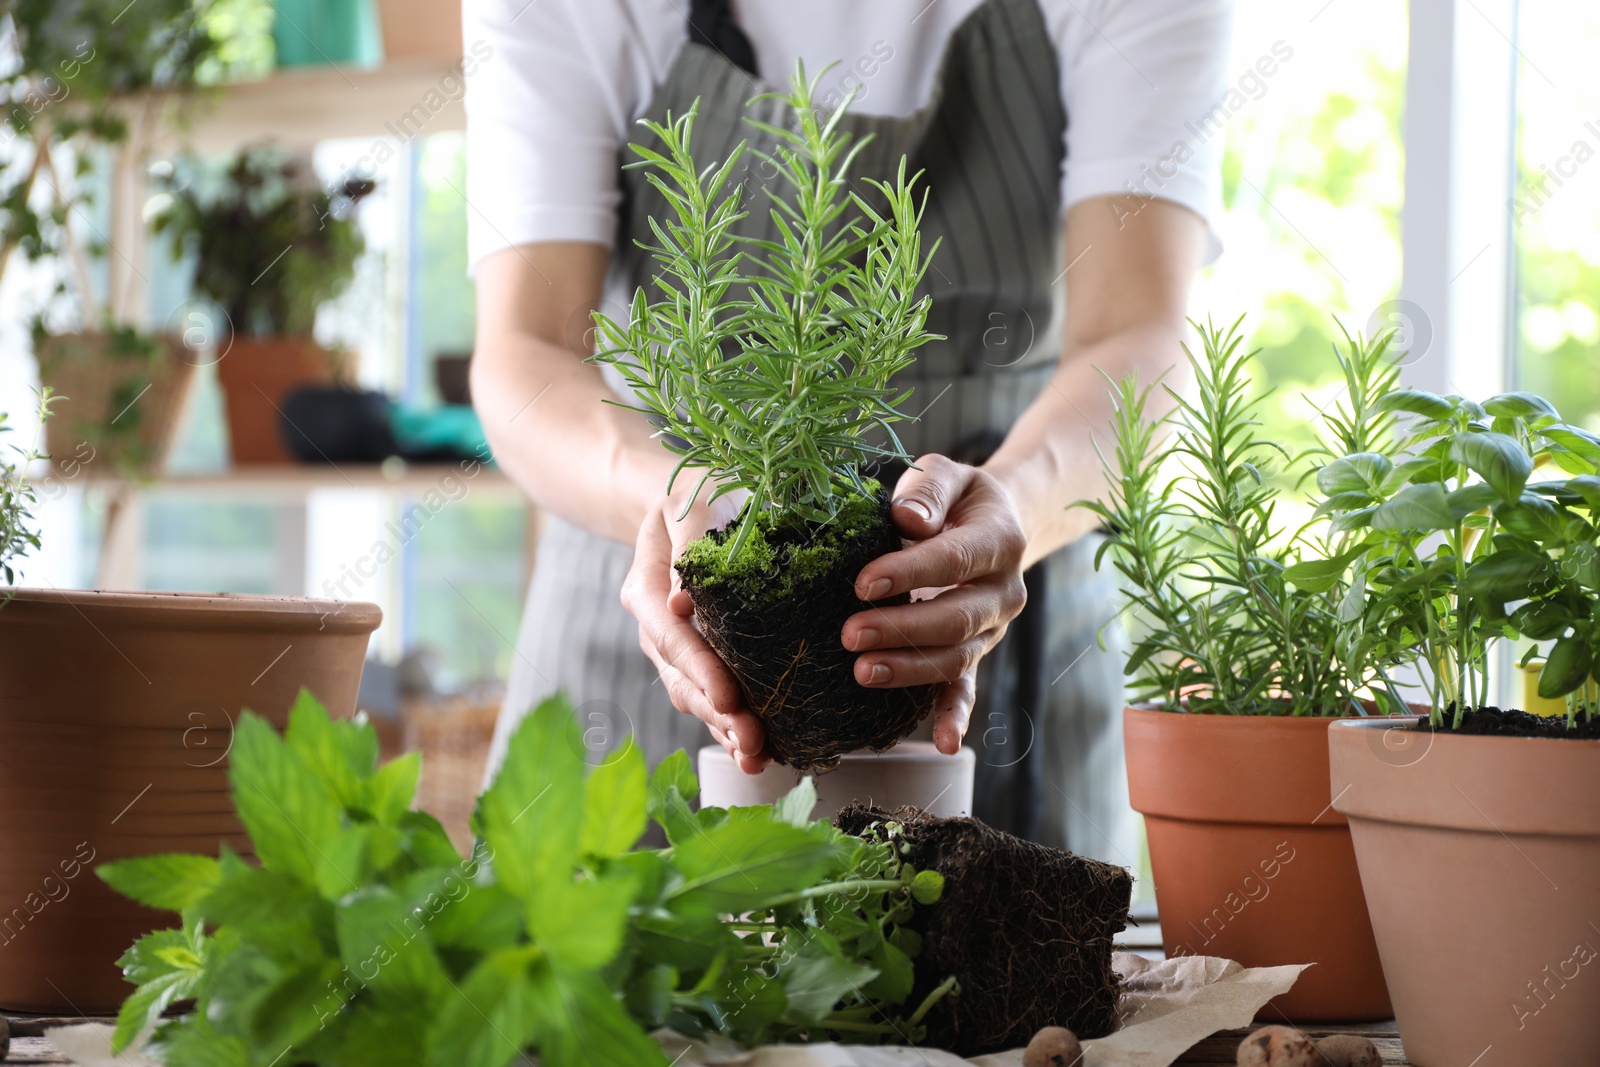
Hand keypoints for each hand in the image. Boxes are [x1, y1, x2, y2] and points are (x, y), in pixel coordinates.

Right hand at [620, 484, 769, 773]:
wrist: (688, 499)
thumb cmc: (698, 494)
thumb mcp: (694, 503)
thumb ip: (691, 543)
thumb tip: (685, 602)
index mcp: (646, 590)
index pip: (672, 638)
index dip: (699, 670)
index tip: (728, 697)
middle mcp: (654, 625)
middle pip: (681, 679)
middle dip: (717, 714)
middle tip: (752, 741)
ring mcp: (672, 646)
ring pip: (692, 695)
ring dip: (723, 728)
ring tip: (756, 757)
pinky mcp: (695, 655)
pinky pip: (706, 695)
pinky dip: (727, 723)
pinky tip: (755, 750)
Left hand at [841, 455, 1028, 755]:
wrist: (996, 522)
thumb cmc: (957, 497)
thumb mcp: (946, 473)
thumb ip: (928, 489)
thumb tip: (907, 519)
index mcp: (1000, 541)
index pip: (954, 560)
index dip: (911, 573)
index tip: (863, 582)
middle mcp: (1004, 592)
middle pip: (956, 619)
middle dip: (902, 630)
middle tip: (849, 633)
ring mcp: (992, 629)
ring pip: (955, 658)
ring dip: (909, 669)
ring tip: (862, 671)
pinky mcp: (976, 652)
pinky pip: (966, 688)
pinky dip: (955, 716)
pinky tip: (942, 742)